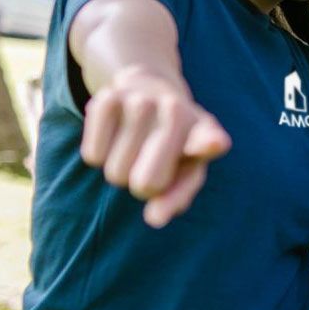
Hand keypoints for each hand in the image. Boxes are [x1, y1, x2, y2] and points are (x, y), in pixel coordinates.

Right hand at [80, 66, 230, 226]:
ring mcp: (141, 100)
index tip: (215, 143)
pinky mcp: (107, 97)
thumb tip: (155, 219)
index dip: (209, 143)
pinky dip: (99, 156)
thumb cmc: (174, 144)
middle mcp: (176, 110)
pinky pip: (93, 155)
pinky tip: (115, 136)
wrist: (150, 90)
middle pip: (146, 184)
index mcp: (205, 132)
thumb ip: (176, 198)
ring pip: (115, 173)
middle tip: (151, 163)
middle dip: (144, 187)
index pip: (207, 139)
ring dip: (121, 171)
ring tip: (135, 147)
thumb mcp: (186, 170)